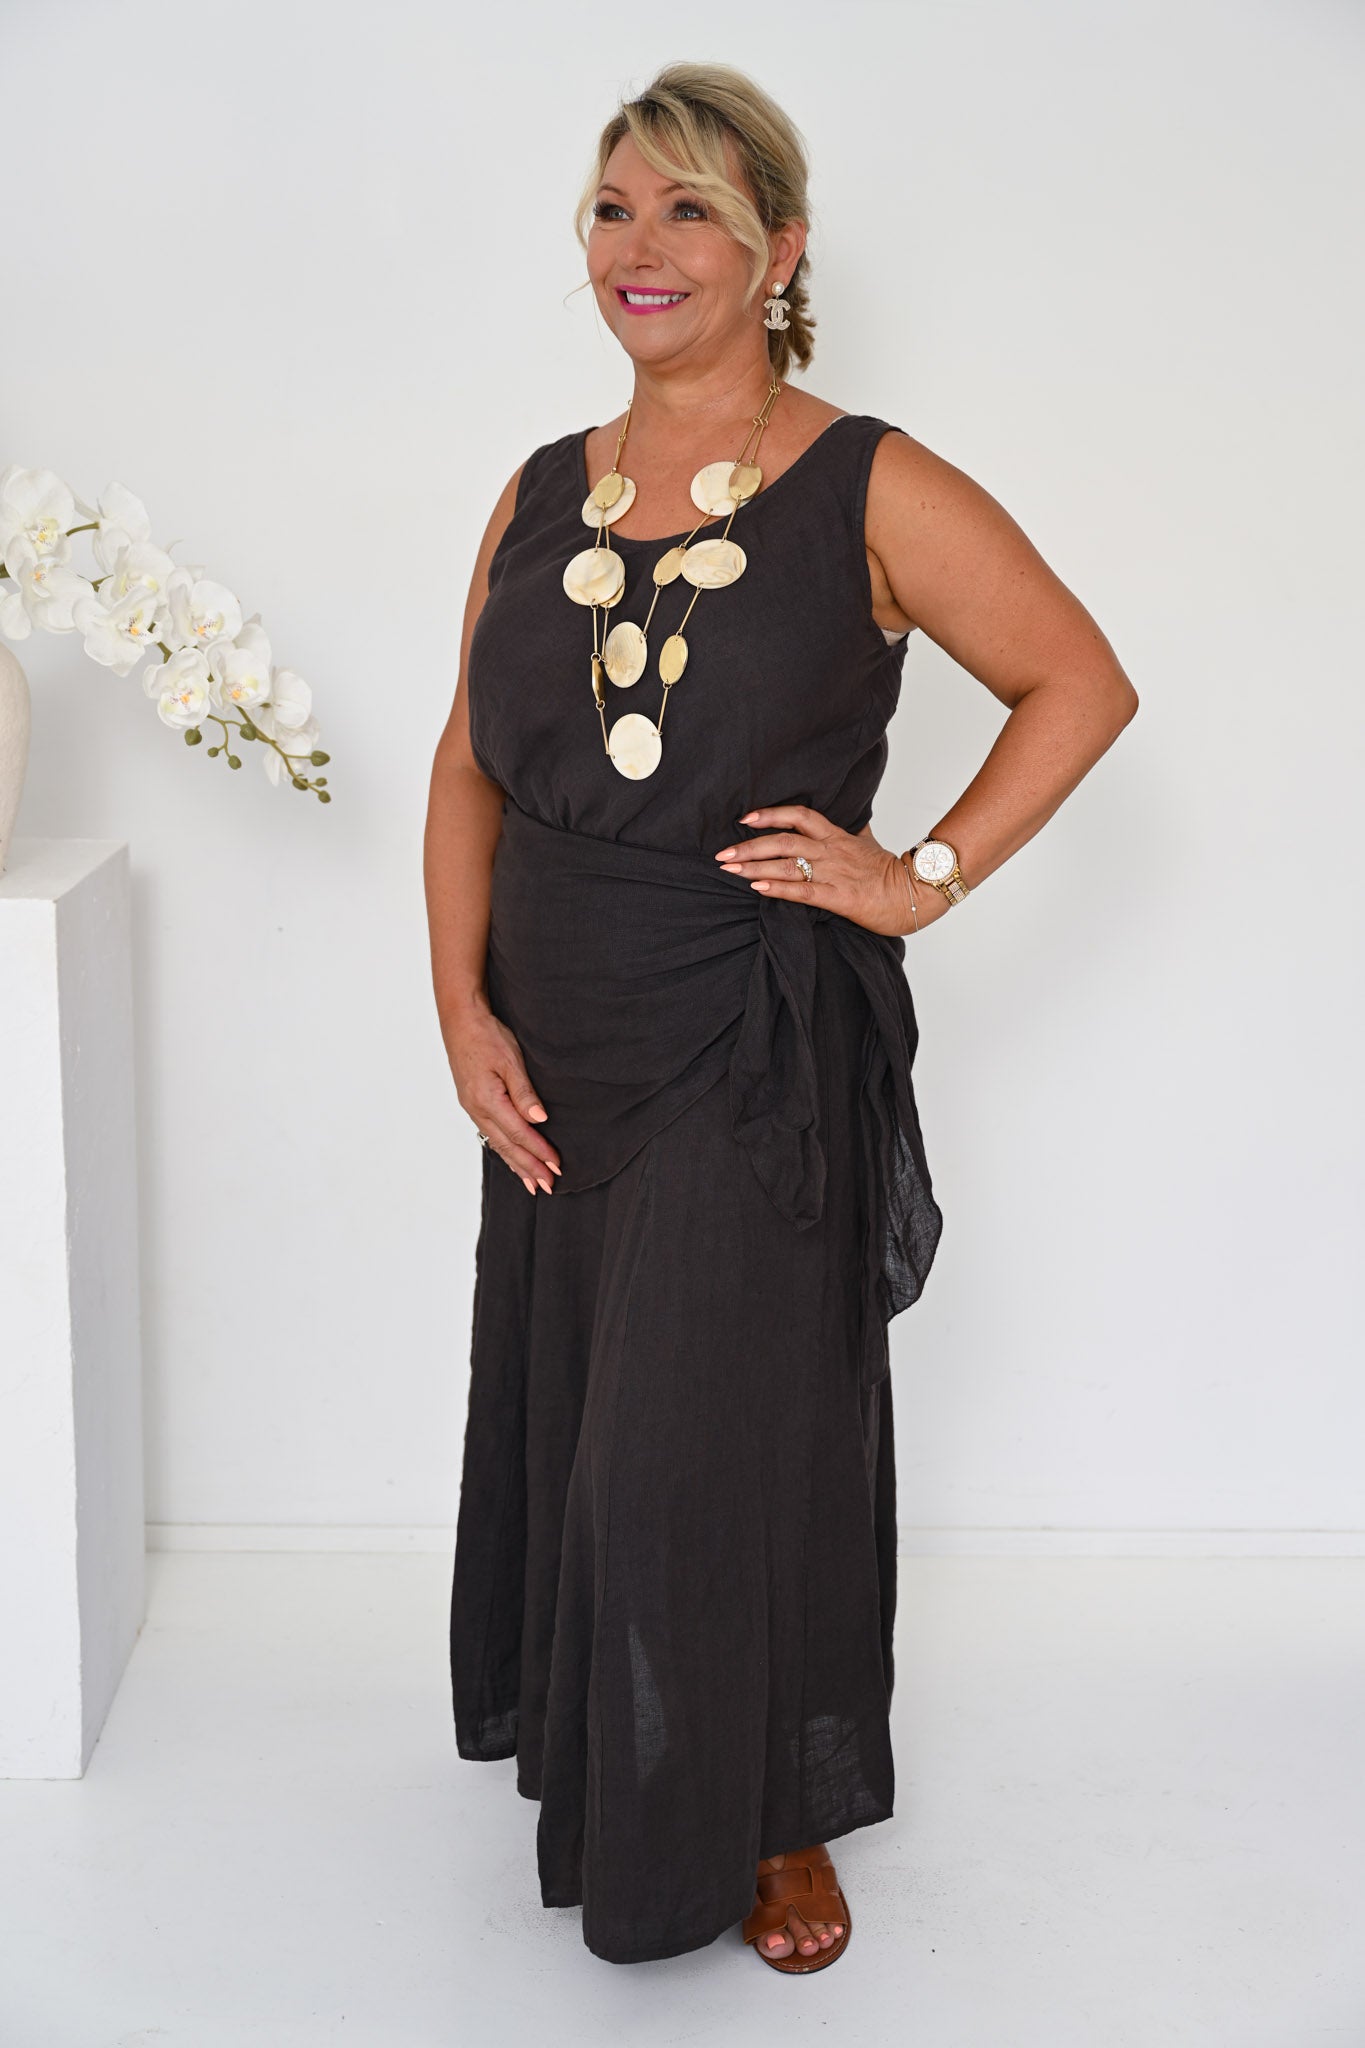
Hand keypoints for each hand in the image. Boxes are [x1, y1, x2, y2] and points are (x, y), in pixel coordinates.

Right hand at [447, 997, 561, 1194]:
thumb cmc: (487, 1035)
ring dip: (516, 1164)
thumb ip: (524, 1091)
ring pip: (497, 1143)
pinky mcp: (472, 1102)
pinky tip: (512, 1158)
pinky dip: (504, 1150)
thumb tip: (539, 1119)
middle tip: (547, 1186)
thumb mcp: (511, 1060)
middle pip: (506, 1146)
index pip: (519, 1134)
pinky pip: (491, 1134)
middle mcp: (477, 1109)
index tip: (556, 1167)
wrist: (460, 1020)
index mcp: (487, 1100)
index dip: (538, 1152)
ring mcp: (472, 1107)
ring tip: (532, 1183)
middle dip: (528, 1167)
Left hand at [713, 803, 948, 938]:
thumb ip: (851, 832)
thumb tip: (849, 819)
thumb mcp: (868, 843)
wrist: (915, 892)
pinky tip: (757, 887)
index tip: (745, 818)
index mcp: (836, 836)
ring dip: (755, 866)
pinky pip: (802, 891)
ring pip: (788, 865)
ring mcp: (834, 873)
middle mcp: (831, 851)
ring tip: (730, 869)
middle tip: (723, 852)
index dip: (771, 815)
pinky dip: (778, 888)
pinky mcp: (838, 897)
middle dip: (749, 846)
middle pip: (783, 841)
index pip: (799, 816)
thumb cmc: (890, 871)